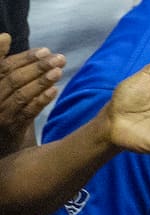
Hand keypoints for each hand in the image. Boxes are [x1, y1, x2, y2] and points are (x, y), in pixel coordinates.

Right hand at [0, 34, 64, 155]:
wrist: (1, 151)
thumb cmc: (5, 116)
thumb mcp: (5, 92)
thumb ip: (11, 73)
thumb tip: (11, 42)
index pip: (4, 67)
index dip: (24, 57)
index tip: (44, 50)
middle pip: (13, 78)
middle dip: (37, 66)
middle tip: (58, 58)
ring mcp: (0, 113)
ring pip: (21, 93)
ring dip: (41, 81)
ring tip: (59, 70)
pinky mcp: (11, 128)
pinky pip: (27, 112)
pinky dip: (41, 100)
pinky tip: (54, 91)